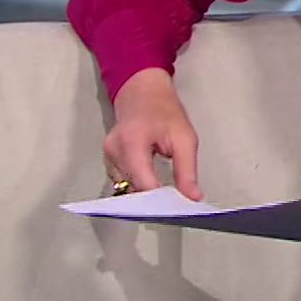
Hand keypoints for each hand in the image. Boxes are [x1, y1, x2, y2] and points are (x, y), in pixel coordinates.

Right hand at [103, 68, 202, 200]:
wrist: (143, 91)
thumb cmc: (166, 112)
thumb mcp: (184, 139)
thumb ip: (187, 170)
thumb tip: (193, 198)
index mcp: (131, 144)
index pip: (142, 183)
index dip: (159, 201)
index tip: (176, 209)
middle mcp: (114, 151)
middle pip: (132, 188)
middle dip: (152, 199)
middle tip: (174, 205)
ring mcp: (108, 155)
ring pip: (126, 186)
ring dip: (144, 193)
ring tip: (165, 194)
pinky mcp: (108, 158)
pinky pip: (122, 179)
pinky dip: (137, 183)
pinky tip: (152, 183)